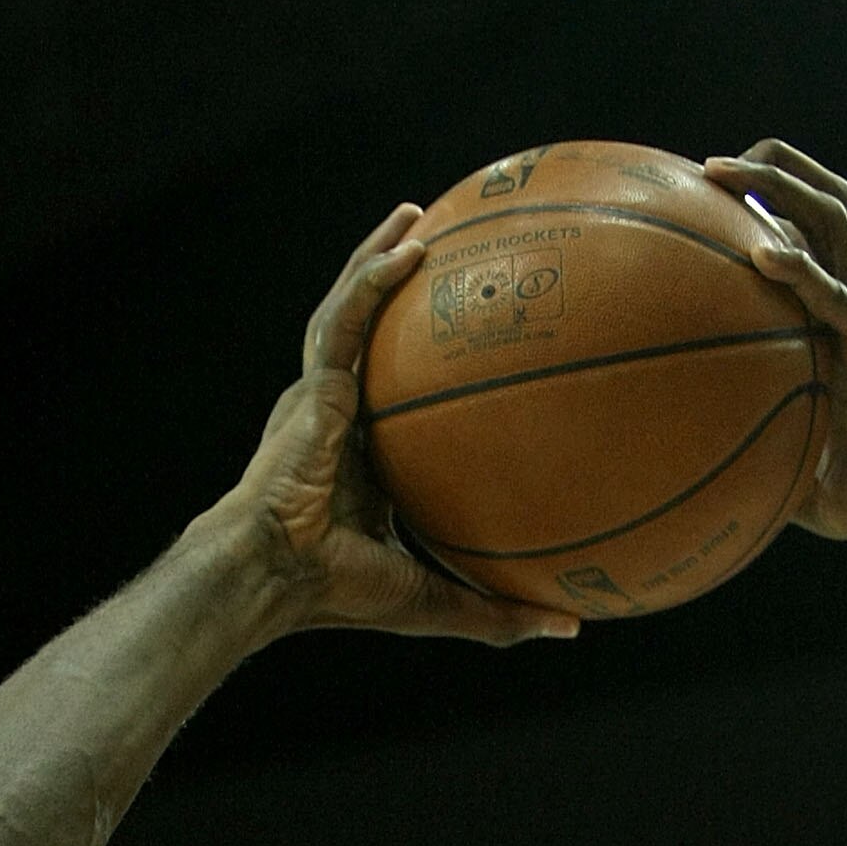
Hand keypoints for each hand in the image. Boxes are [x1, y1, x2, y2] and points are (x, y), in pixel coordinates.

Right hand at [221, 206, 578, 646]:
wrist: (275, 576)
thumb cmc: (337, 593)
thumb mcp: (434, 601)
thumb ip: (498, 612)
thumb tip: (571, 628)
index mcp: (362, 459)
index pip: (395, 400)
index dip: (424, 368)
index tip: (466, 344)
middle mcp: (338, 418)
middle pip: (373, 338)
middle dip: (398, 290)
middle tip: (444, 250)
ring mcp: (320, 397)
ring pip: (352, 310)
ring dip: (381, 258)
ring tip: (416, 217)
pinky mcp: (311, 387)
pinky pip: (345, 319)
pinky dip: (373, 278)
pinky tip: (408, 246)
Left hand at [703, 142, 846, 548]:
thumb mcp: (814, 482)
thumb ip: (772, 466)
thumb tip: (726, 488)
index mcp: (843, 331)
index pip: (810, 247)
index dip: (771, 213)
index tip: (712, 207)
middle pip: (823, 208)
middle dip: (772, 171)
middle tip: (712, 168)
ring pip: (832, 223)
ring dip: (778, 187)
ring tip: (721, 174)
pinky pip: (835, 298)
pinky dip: (798, 270)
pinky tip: (760, 251)